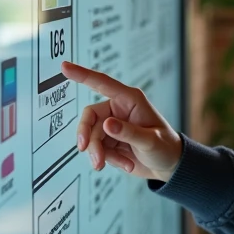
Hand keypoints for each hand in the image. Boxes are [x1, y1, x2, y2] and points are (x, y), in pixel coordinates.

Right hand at [62, 61, 182, 181]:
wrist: (168, 166)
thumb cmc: (165, 147)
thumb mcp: (150, 141)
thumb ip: (128, 133)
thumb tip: (106, 124)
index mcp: (129, 100)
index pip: (102, 84)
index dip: (82, 74)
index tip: (64, 67)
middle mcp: (118, 110)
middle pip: (89, 117)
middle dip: (88, 137)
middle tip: (89, 153)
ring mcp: (112, 126)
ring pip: (91, 136)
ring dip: (99, 153)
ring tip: (119, 164)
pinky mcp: (109, 141)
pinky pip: (97, 149)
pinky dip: (109, 159)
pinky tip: (127, 163)